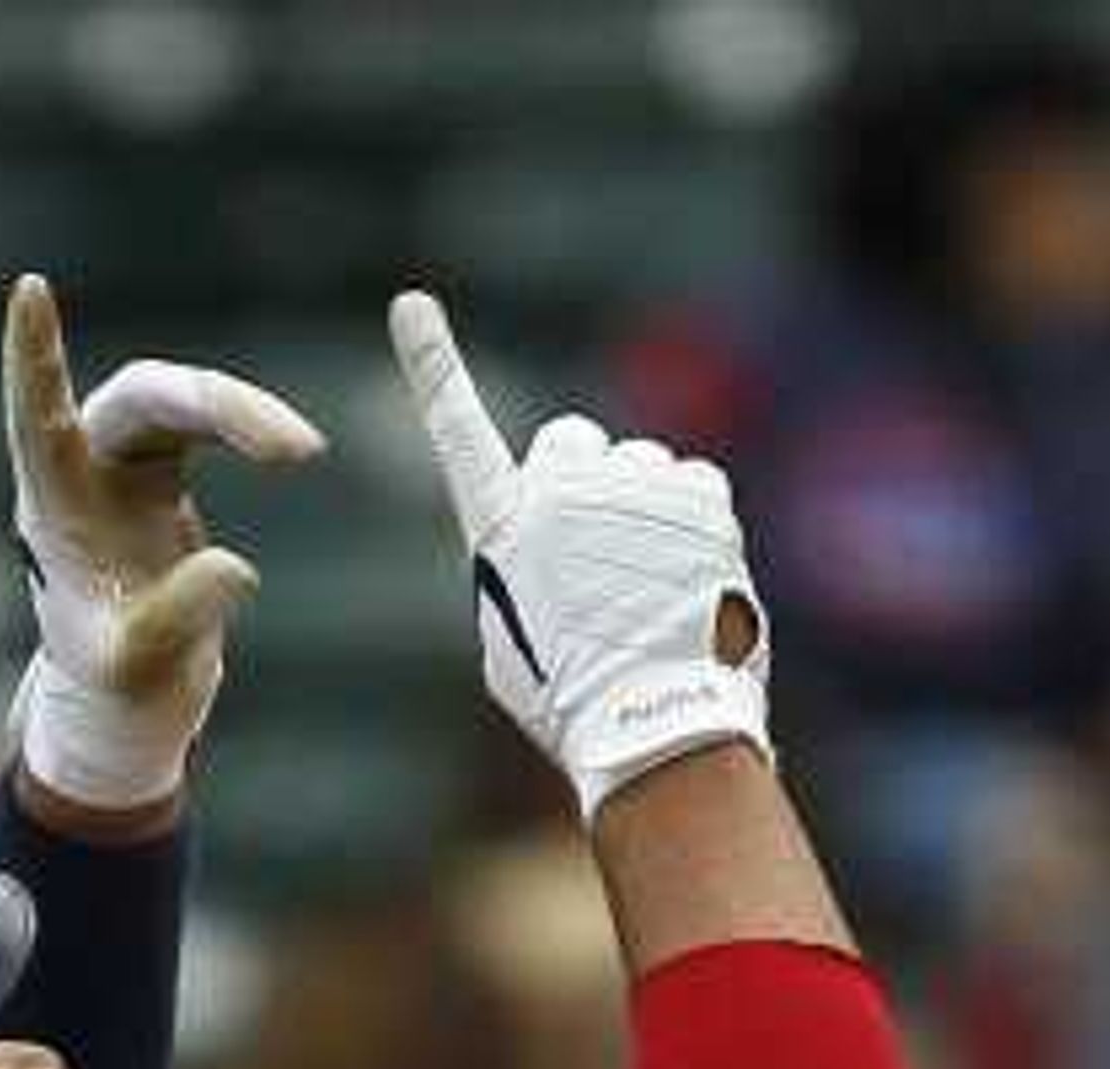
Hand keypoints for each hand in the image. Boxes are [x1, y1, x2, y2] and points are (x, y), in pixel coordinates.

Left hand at [1, 267, 320, 814]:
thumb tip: (236, 569)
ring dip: (244, 414)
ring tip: (305, 451)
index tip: (30, 290)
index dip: (35, 358)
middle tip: (294, 450)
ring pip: (182, 400)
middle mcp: (81, 469)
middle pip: (142, 398)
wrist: (130, 696)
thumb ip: (178, 621)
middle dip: (217, 407)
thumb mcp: (141, 670)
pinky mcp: (160, 463)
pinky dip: (251, 427)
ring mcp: (120, 460)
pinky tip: (296, 451)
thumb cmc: (117, 689)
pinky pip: (207, 417)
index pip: (38, 420)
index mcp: (53, 511)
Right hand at [388, 286, 770, 827]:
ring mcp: (634, 483)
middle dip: (581, 485)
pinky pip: (692, 484)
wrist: (653, 723)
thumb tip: (563, 536)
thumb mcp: (513, 639)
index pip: (458, 430)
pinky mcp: (697, 491)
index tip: (412, 305)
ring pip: (638, 469)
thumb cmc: (570, 700)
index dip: (433, 368)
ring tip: (644, 590)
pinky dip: (691, 523)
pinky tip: (685, 579)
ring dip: (640, 511)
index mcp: (502, 527)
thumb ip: (525, 562)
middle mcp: (563, 488)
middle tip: (593, 565)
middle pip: (569, 445)